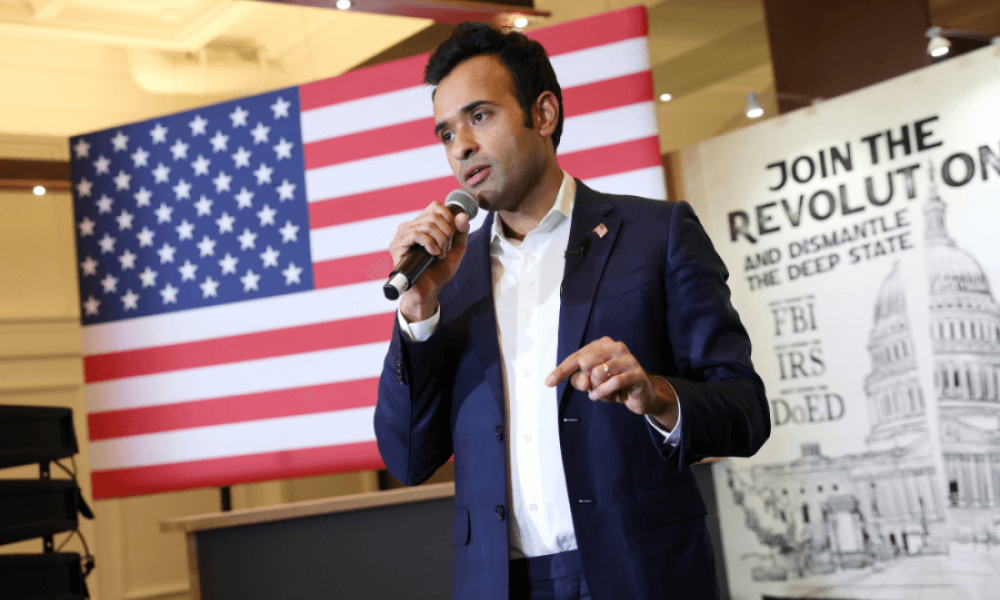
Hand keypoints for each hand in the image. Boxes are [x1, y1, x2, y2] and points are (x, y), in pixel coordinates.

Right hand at [389, 201, 470, 321]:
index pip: (435, 206)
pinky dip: (430, 243)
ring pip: (427, 224)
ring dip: (440, 240)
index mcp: (421, 224)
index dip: (449, 218)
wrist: (429, 291)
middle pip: (434, 215)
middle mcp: (409, 226)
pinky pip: (416, 234)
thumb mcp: (457, 249)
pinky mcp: (397, 245)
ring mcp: (401, 235)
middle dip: (447, 233)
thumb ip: (461, 232)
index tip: (452, 237)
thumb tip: (461, 215)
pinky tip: (433, 254)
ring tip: (440, 255)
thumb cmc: (440, 271)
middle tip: (446, 250)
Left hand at [545, 337, 677, 429]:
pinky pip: (613, 383)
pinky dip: (605, 393)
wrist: (642, 394)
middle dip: (586, 380)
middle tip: (595, 388)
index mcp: (602, 344)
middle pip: (585, 362)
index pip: (575, 357)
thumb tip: (581, 381)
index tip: (549, 382)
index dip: (561, 370)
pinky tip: (608, 398)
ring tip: (604, 393)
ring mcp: (627, 358)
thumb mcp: (592, 384)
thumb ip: (580, 380)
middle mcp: (614, 346)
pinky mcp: (636, 372)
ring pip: (598, 373)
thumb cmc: (614, 384)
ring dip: (597, 389)